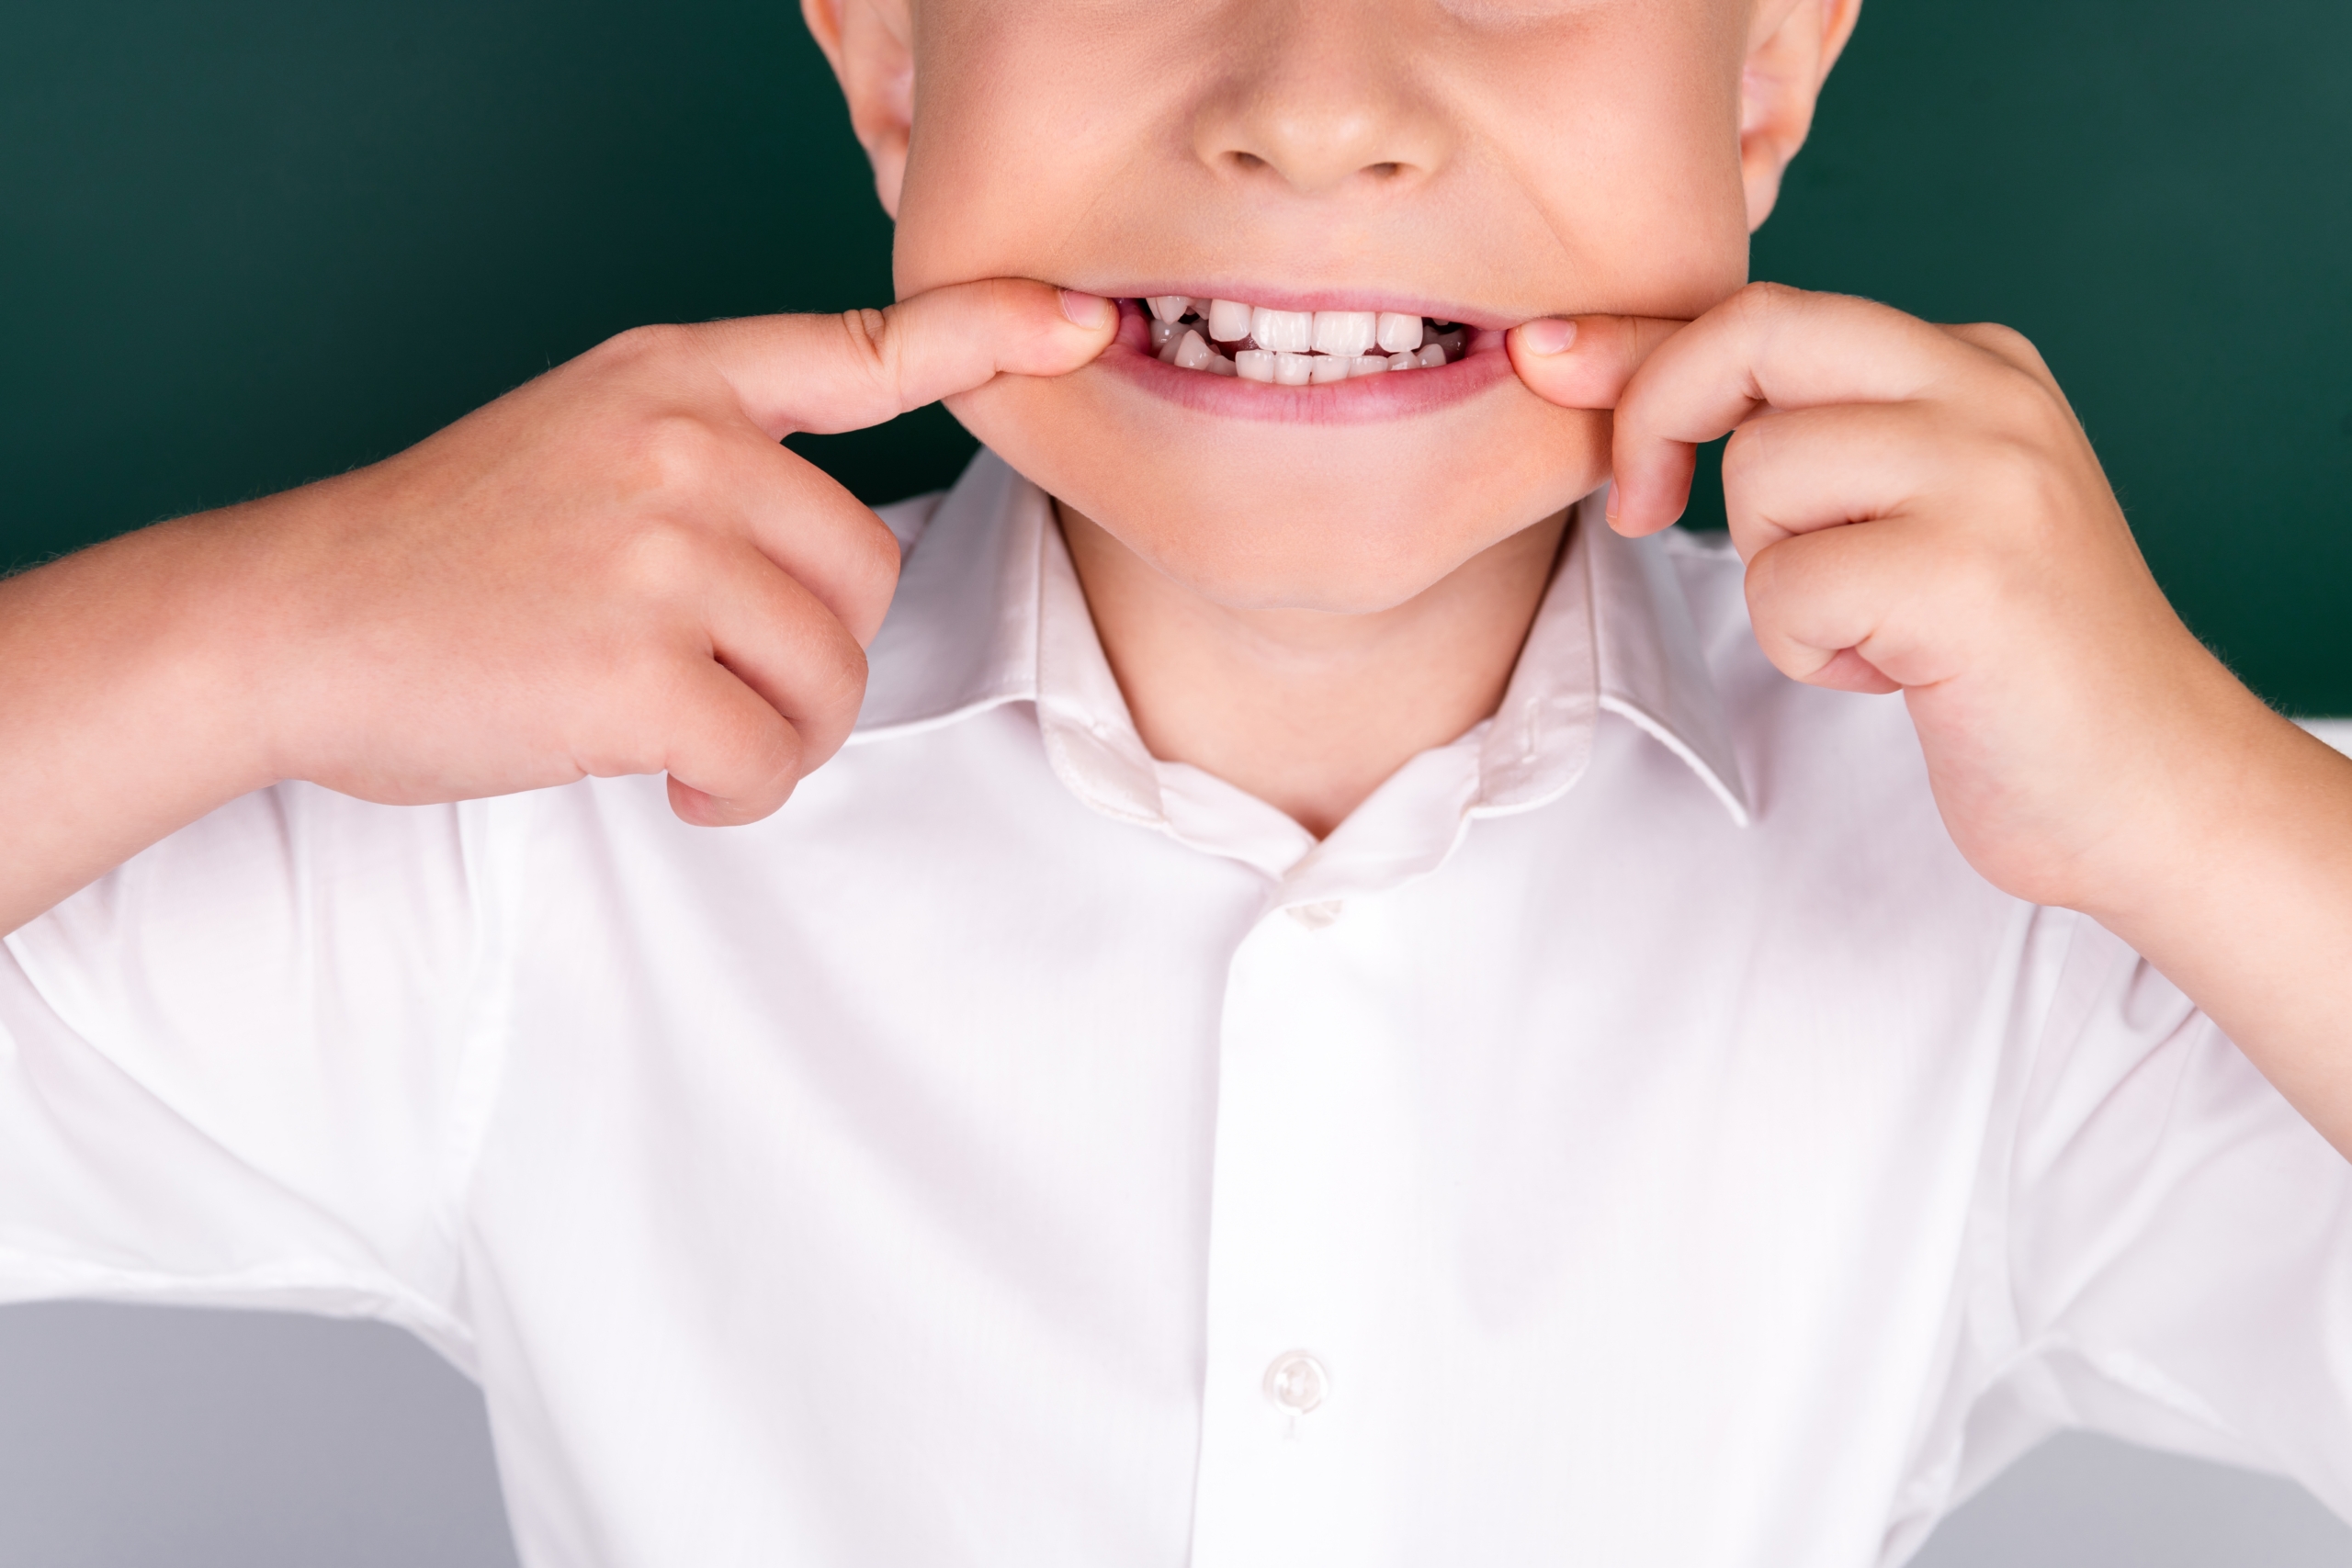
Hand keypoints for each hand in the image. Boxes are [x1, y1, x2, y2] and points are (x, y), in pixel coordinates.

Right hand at [0, 279, 1115, 928]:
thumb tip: (830, 547)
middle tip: (722, 683)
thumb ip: (710, 450)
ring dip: (783, 732)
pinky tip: (676, 777)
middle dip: (815, 655)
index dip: (988, 333)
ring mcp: (661, 553)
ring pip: (831, 675)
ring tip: (689, 730)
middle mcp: (682, 447)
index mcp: (677, 379)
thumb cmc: (445, 552)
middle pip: (866, 574)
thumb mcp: (582, 435)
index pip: (865, 347)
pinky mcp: (638, 670)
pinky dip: (739, 791)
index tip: (1083, 325)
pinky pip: (771, 756)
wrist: (293, 622)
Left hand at [1510, 286, 2351, 1151]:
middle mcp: (1990, 392)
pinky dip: (1808, 650)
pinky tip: (1895, 673)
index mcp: (1972, 365)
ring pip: (1761, 476)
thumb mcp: (1905, 515)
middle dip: (1658, 412)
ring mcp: (1990, 474)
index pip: (1771, 311)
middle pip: (1758, 333)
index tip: (1545, 357)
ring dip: (1775, 577)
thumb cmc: (1996, 662)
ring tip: (1865, 625)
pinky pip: (1788, 587)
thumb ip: (1801, 438)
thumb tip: (1605, 372)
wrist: (2148, 786)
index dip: (1638, 338)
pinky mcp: (1971, 571)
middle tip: (1641, 510)